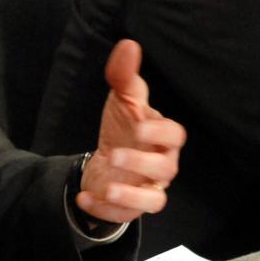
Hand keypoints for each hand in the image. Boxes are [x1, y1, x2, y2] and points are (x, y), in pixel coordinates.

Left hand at [76, 40, 185, 224]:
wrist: (107, 159)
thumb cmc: (124, 126)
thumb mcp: (122, 98)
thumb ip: (124, 74)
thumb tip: (128, 44)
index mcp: (163, 137)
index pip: (175, 136)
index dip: (160, 133)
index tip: (139, 126)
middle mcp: (161, 165)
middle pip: (166, 170)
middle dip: (142, 164)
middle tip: (115, 154)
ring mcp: (147, 189)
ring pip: (154, 200)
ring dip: (131, 196)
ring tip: (108, 187)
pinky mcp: (131, 208)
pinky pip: (127, 216)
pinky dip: (106, 209)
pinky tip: (84, 197)